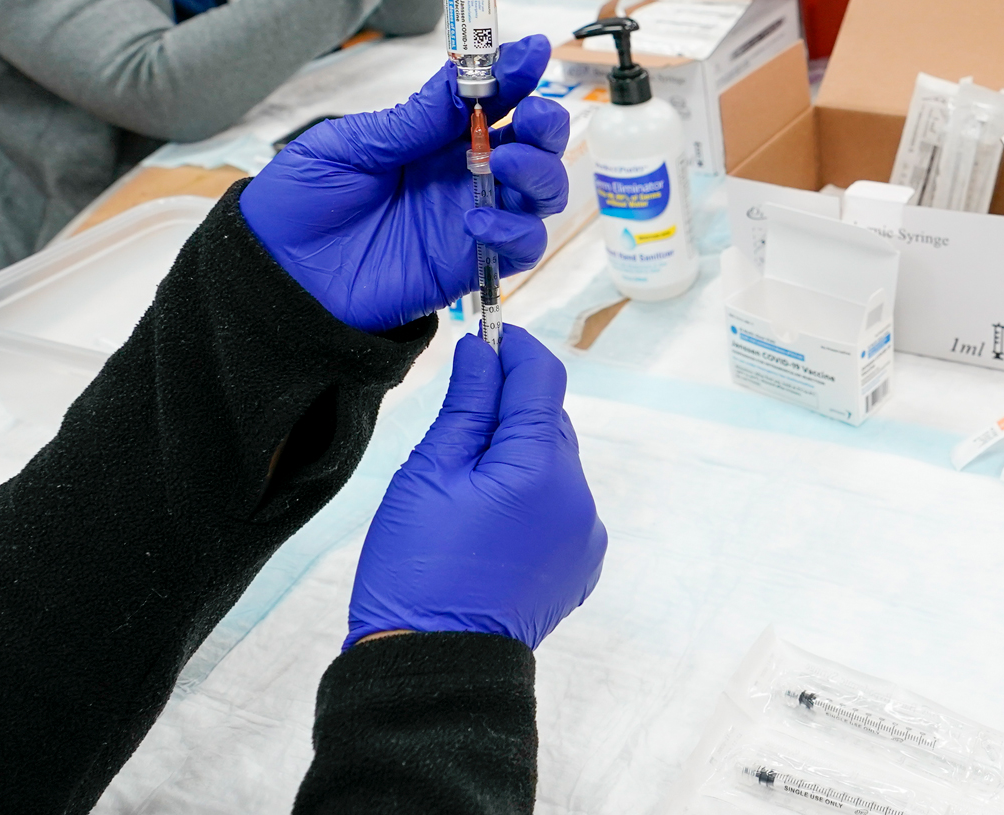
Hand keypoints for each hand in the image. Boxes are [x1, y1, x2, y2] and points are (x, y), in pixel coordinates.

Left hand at [241, 37, 568, 333]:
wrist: (278, 271)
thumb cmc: (302, 201)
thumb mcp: (350, 145)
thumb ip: (413, 120)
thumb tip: (464, 79)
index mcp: (437, 136)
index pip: (495, 98)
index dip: (519, 73)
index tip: (531, 51)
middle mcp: (464, 172)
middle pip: (536, 143)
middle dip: (548, 122)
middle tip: (532, 114)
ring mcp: (473, 215)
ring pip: (544, 191)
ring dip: (540, 171)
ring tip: (503, 162)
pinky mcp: (471, 262)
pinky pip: (522, 246)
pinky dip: (515, 230)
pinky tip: (476, 221)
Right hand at [346, 328, 607, 649]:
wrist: (436, 667)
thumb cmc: (418, 570)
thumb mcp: (429, 473)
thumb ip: (466, 404)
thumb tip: (484, 350)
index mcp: (541, 465)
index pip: (542, 377)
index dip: (513, 349)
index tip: (485, 335)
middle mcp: (578, 494)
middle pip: (549, 421)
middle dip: (509, 408)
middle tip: (456, 421)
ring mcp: (584, 532)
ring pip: (554, 463)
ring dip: (519, 456)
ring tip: (464, 486)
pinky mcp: (581, 561)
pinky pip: (560, 506)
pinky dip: (530, 497)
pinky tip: (488, 521)